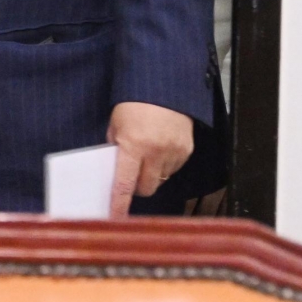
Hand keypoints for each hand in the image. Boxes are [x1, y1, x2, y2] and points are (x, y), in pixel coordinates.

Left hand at [107, 102, 193, 217]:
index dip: (119, 204)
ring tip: (146, 153)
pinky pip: (174, 168)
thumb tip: (113, 167)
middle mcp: (155, 152)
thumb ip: (114, 146)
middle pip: (146, 188)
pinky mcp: (187, 149)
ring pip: (161, 179)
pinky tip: (160, 148)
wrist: (164, 84)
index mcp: (133, 145)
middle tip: (130, 174)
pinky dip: (165, 164)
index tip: (114, 217)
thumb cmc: (134, 100)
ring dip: (152, 174)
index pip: (124, 184)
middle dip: (137, 186)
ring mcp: (174, 152)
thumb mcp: (116, 122)